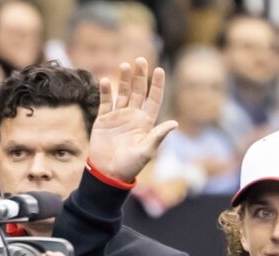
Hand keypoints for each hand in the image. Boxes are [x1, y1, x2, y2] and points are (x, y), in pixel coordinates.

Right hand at [89, 57, 178, 182]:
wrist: (108, 173)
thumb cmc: (130, 165)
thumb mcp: (147, 151)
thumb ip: (158, 135)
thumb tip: (175, 123)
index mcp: (146, 122)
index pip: (153, 99)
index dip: (157, 85)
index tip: (160, 70)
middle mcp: (133, 116)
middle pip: (137, 91)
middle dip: (140, 76)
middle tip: (140, 59)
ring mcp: (118, 117)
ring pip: (122, 93)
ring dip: (123, 80)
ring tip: (125, 65)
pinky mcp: (103, 120)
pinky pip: (105, 102)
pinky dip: (105, 92)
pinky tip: (106, 81)